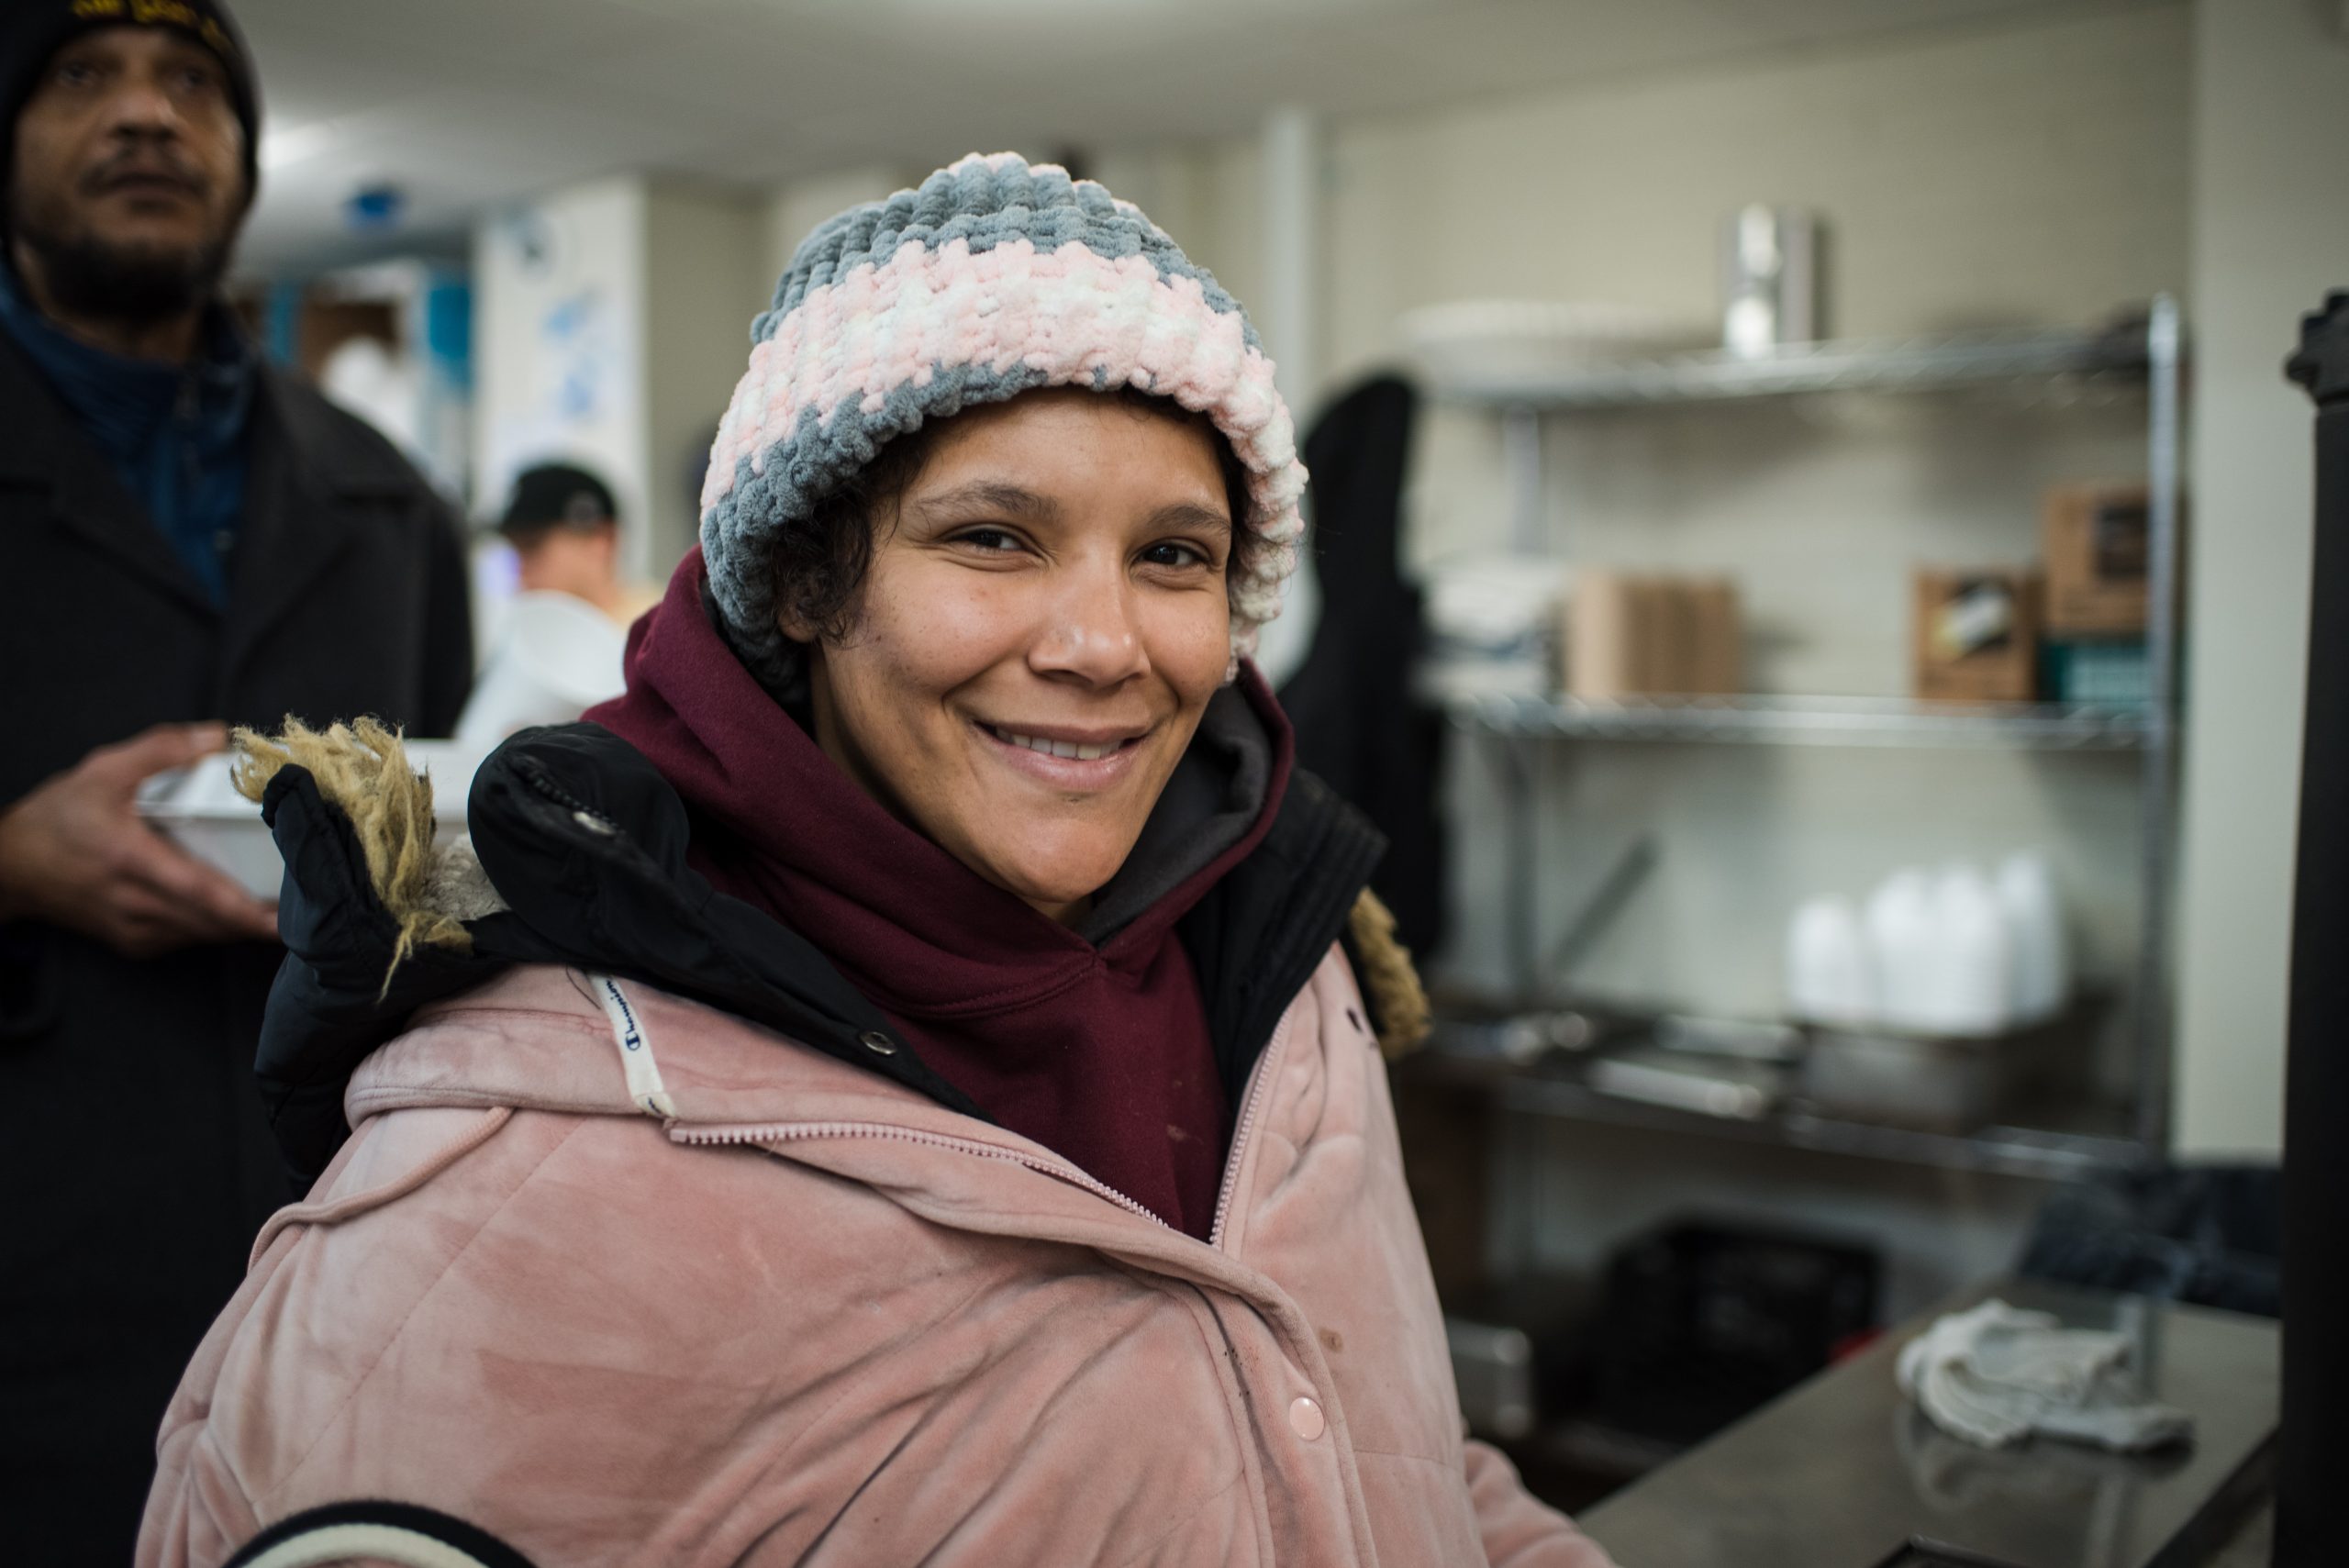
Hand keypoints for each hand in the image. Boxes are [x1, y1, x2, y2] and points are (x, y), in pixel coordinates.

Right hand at [0, 722, 279, 956]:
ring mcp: (135, 930)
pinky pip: (188, 938)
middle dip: (261, 915)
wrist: (9, 868)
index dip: (249, 911)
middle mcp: (136, 903)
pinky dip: (214, 924)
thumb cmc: (57, 819)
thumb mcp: (102, 771)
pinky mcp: (135, 942)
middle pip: (215, 920)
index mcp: (132, 861)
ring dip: (241, 922)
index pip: (202, 893)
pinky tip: (233, 903)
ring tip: (280, 901)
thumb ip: (160, 749)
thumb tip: (218, 736)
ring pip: (206, 934)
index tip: (290, 919)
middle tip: (309, 900)